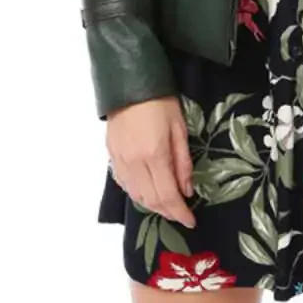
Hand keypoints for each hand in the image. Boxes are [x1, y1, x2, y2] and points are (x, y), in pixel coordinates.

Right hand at [105, 96, 196, 228]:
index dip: (180, 213)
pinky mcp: (111, 155)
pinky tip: (147, 191)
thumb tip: (187, 191)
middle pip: (150, 200)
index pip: (167, 195)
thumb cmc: (161, 101)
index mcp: (154, 155)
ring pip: (135, 195)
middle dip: (167, 212)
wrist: (129, 81)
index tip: (191, 221)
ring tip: (167, 205)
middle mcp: (134, 163)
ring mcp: (120, 160)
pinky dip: (137, 193)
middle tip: (182, 214)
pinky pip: (124, 184)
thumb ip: (183, 162)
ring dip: (152, 205)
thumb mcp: (180, 128)